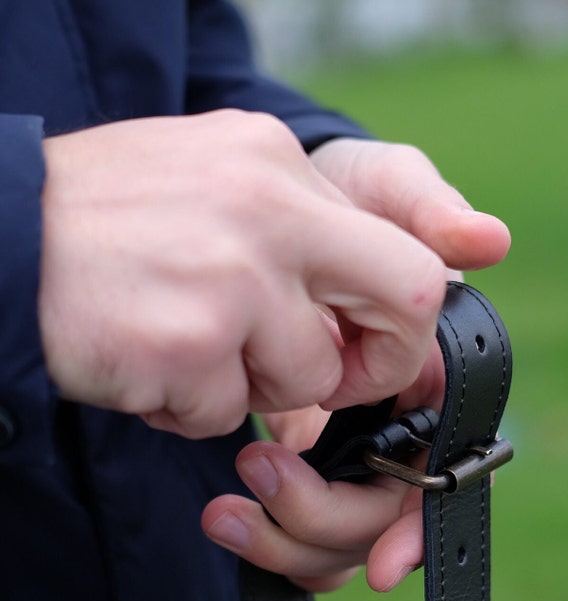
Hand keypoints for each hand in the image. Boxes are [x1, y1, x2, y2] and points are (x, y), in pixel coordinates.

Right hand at [38, 111, 450, 437]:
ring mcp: (231, 276)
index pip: (403, 250)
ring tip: (187, 353)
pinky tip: (145, 365)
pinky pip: (226, 413)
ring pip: (308, 380)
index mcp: (278, 163)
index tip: (357, 346)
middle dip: (381, 362)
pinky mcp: (188, 343)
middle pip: (408, 297)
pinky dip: (189, 408)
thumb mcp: (213, 183)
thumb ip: (292, 231)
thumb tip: (351, 308)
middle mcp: (269, 209)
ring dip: (252, 389)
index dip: (395, 319)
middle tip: (332, 383)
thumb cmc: (103, 220)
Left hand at [202, 137, 510, 591]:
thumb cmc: (336, 193)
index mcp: (430, 368)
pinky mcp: (297, 451)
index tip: (387, 565)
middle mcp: (396, 415)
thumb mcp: (378, 187)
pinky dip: (266, 536)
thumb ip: (429, 210)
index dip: (423, 520)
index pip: (447, 462)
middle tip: (258, 473)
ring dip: (287, 536)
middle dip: (328, 520)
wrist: (259, 207)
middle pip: (386, 512)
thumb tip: (489, 242)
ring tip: (227, 507)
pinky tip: (227, 516)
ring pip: (339, 533)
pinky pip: (296, 527)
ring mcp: (345, 439)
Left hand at [202, 346, 446, 592]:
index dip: (412, 540)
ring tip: (220, 515)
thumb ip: (408, 363)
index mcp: (442, 449)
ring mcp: (368, 521)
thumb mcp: (398, 344)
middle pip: (369, 536)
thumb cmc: (372, 349)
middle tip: (254, 464)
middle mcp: (410, 495)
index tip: (382, 571)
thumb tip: (397, 379)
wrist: (327, 364)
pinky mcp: (327, 533)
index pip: (440, 507)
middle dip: (309, 513)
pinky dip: (276, 553)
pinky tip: (241, 528)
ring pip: (332, 561)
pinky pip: (308, 567)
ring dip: (274, 543)